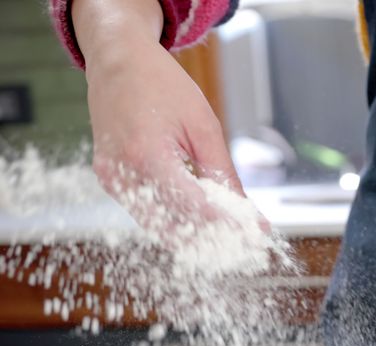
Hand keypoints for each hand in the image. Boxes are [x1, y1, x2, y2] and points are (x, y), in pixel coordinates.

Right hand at [85, 41, 267, 233]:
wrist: (118, 61)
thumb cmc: (162, 85)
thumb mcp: (202, 125)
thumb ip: (221, 172)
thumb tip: (246, 210)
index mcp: (147, 156)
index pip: (194, 207)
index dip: (227, 224)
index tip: (255, 233)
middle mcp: (122, 173)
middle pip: (173, 224)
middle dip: (212, 238)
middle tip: (245, 242)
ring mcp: (111, 179)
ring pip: (157, 225)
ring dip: (192, 234)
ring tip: (228, 235)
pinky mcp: (109, 180)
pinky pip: (144, 211)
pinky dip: (172, 218)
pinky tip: (200, 220)